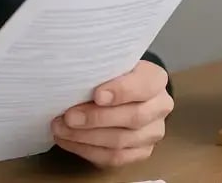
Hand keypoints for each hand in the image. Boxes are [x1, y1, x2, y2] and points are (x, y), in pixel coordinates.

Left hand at [51, 60, 172, 167]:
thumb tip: (71, 79)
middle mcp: (160, 107)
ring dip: (86, 137)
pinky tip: (68, 141)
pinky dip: (87, 151)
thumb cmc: (113, 75)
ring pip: (121, 141)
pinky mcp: (142, 152)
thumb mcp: (111, 64)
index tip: (97, 95)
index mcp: (156, 79)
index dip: (121, 91)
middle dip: (96, 118)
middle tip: (68, 117)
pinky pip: (114, 158)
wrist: (125, 92)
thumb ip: (100, 71)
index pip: (145, 85)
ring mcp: (153, 132)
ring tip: (61, 129)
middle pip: (134, 117)